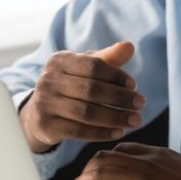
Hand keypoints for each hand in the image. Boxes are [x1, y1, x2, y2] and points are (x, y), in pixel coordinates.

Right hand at [20, 42, 144, 152]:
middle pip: (91, 90)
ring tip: (135, 120)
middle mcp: (48, 80)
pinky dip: (101, 133)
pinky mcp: (46, 125)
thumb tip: (130, 46)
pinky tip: (119, 132)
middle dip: (120, 98)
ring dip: (115, 117)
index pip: (93, 66)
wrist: (39, 113)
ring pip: (86, 112)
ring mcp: (45, 103)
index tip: (134, 86)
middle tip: (141, 104)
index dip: (116, 76)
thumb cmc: (71, 85)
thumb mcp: (86, 69)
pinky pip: (78, 131)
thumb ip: (109, 58)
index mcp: (60, 60)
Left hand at [61, 143, 180, 179]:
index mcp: (157, 152)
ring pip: (100, 172)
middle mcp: (146, 160)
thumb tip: (159, 173)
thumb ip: (167, 166)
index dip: (107, 158)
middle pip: (105, 156)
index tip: (98, 169)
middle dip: (87, 169)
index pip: (123, 147)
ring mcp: (141, 178)